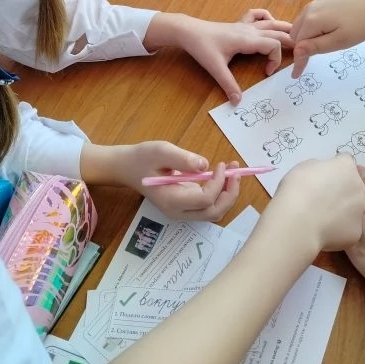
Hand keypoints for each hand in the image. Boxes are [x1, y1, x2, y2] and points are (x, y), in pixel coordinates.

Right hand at [124, 142, 240, 220]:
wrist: (128, 167)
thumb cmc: (143, 158)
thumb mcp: (161, 151)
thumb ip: (182, 158)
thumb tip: (205, 165)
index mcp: (171, 200)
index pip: (204, 200)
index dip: (218, 184)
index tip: (221, 165)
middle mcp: (179, 211)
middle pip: (213, 212)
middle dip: (230, 193)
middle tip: (236, 171)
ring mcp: (183, 211)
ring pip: (214, 212)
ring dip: (228, 194)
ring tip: (233, 172)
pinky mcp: (186, 206)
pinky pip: (209, 206)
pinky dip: (221, 194)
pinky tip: (223, 176)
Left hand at [153, 11, 291, 104]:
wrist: (189, 31)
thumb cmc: (202, 47)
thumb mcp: (215, 68)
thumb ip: (228, 85)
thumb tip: (238, 102)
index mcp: (247, 39)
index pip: (274, 44)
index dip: (276, 58)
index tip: (267, 73)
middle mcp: (250, 30)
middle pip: (278, 31)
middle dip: (291, 41)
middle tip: (300, 53)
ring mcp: (245, 25)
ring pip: (271, 22)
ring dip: (284, 28)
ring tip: (296, 37)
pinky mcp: (239, 24)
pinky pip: (258, 15)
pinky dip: (268, 17)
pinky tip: (269, 25)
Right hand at [266, 154, 364, 251]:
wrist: (298, 221)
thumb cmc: (298, 189)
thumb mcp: (306, 167)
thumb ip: (322, 169)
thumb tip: (325, 175)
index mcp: (347, 167)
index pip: (346, 162)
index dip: (334, 169)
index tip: (322, 177)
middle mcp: (360, 187)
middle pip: (354, 186)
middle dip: (342, 190)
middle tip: (323, 198)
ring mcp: (360, 210)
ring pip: (354, 207)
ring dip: (343, 209)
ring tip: (323, 217)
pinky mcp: (356, 232)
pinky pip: (348, 227)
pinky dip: (339, 228)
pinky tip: (324, 230)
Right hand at [291, 0, 364, 76]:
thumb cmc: (362, 22)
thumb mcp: (340, 40)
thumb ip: (316, 47)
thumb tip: (296, 52)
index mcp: (311, 20)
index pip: (298, 44)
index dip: (298, 61)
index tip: (297, 75)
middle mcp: (310, 8)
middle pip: (296, 32)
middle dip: (302, 45)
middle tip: (318, 55)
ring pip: (304, 21)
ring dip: (308, 34)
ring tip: (325, 41)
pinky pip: (313, 13)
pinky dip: (315, 23)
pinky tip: (332, 26)